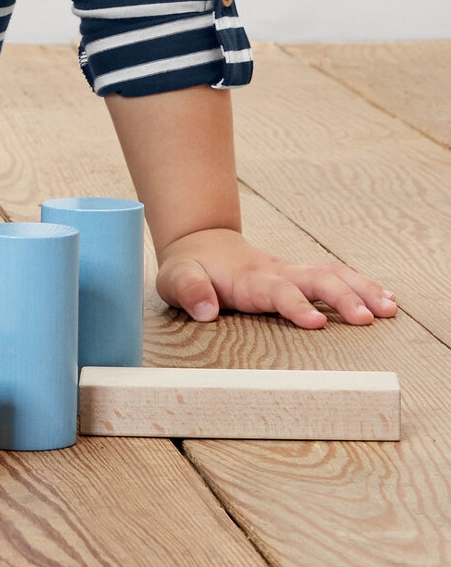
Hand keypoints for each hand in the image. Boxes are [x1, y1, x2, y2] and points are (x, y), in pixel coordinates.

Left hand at [157, 227, 396, 328]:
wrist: (200, 245)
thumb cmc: (189, 268)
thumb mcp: (176, 278)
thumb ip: (189, 292)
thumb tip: (206, 311)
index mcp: (248, 279)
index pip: (276, 291)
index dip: (296, 306)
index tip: (316, 322)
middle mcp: (276, 273)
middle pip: (315, 279)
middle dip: (342, 297)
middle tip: (367, 318)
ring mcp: (291, 273)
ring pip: (332, 274)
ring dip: (361, 289)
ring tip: (389, 309)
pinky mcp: (300, 277)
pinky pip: (335, 277)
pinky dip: (363, 286)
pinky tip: (386, 300)